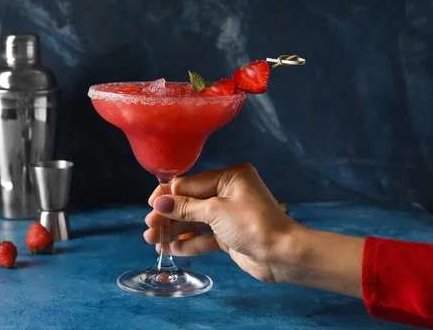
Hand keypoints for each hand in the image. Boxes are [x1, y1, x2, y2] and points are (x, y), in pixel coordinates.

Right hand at [144, 163, 364, 297]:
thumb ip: (185, 208)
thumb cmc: (255, 225)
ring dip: (174, 230)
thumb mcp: (216, 212)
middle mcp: (229, 193)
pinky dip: (187, 242)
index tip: (150, 205)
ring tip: (152, 240)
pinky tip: (169, 248)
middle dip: (169, 215)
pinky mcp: (229, 235)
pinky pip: (203, 236)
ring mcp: (229, 215)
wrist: (283, 255)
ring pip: (194, 220)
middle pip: (190, 202)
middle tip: (149, 226)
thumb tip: (159, 202)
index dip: (169, 195)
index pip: (191, 183)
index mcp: (230, 177)